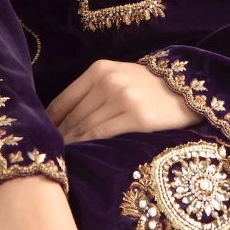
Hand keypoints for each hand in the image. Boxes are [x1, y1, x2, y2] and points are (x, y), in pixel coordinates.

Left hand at [46, 57, 205, 142]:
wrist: (187, 88)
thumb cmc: (148, 87)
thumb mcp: (119, 77)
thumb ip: (92, 91)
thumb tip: (62, 118)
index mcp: (99, 69)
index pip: (63, 100)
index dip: (49, 122)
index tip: (41, 138)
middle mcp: (108, 81)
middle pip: (72, 116)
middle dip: (58, 137)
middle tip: (48, 155)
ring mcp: (123, 99)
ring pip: (85, 127)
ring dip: (71, 145)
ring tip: (62, 160)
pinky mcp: (137, 118)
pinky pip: (103, 135)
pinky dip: (88, 146)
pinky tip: (82, 155)